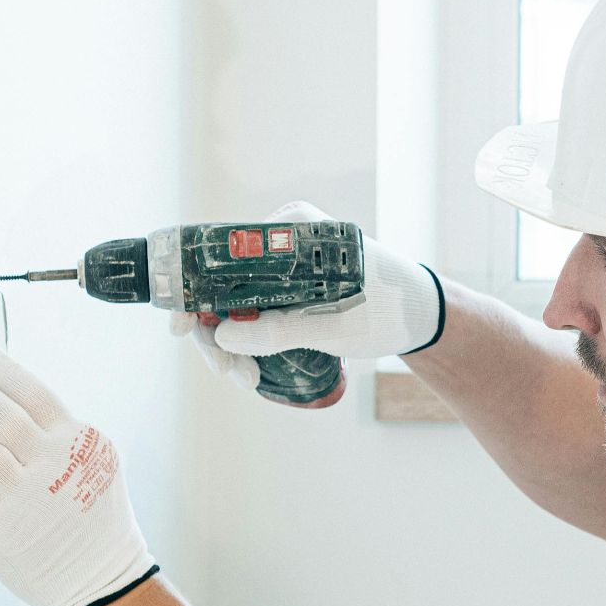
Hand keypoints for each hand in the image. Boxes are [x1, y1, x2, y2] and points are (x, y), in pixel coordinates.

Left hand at [0, 334, 156, 605]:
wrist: (103, 577)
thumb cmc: (91, 517)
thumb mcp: (92, 463)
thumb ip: (55, 433)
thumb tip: (0, 394)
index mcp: (80, 441)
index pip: (33, 391)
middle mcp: (57, 465)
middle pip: (2, 415)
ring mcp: (30, 498)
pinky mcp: (5, 530)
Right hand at [210, 201, 442, 359]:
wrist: (423, 314)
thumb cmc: (387, 310)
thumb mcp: (332, 326)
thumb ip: (278, 330)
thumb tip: (219, 335)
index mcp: (291, 228)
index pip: (219, 255)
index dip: (192, 292)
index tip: (181, 328)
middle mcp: (283, 237)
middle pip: (221, 281)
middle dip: (215, 330)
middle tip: (227, 372)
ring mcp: (285, 260)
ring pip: (234, 299)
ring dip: (231, 340)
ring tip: (245, 378)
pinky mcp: (290, 283)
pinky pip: (252, 304)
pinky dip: (248, 335)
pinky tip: (250, 366)